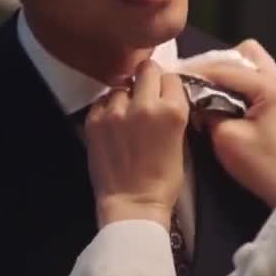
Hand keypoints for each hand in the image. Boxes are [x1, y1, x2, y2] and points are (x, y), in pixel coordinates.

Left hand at [85, 60, 189, 228]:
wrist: (132, 205)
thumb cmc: (164, 180)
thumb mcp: (180, 141)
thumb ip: (172, 111)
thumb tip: (163, 94)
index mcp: (173, 110)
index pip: (171, 77)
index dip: (167, 87)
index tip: (164, 96)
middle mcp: (144, 104)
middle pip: (146, 69)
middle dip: (147, 79)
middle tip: (145, 96)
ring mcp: (116, 111)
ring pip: (121, 85)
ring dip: (125, 96)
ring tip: (125, 115)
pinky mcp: (94, 120)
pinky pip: (102, 100)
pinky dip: (108, 108)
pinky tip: (112, 125)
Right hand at [186, 40, 275, 207]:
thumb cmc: (261, 165)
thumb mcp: (226, 138)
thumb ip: (209, 111)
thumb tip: (196, 99)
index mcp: (271, 87)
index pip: (227, 68)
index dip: (198, 71)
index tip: (175, 75)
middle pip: (246, 53)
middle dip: (219, 63)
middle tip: (198, 80)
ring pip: (252, 64)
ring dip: (230, 72)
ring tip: (209, 87)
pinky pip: (256, 79)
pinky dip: (239, 83)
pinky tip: (223, 98)